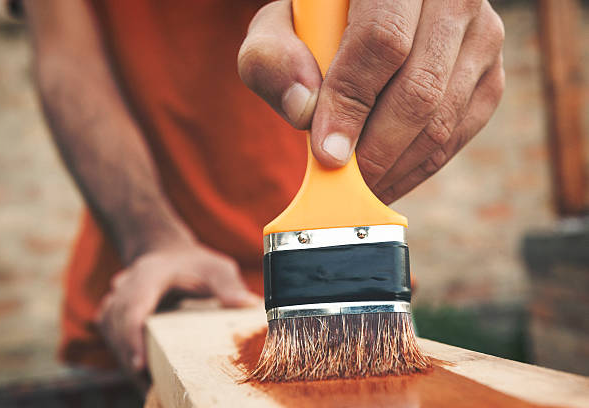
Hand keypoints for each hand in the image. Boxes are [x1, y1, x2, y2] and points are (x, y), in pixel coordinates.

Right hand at [96, 242, 259, 372]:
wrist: (170, 256)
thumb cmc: (195, 265)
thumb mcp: (216, 268)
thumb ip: (229, 284)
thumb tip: (249, 304)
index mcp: (149, 274)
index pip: (133, 306)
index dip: (132, 336)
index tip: (141, 365)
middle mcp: (126, 286)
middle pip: (117, 326)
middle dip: (131, 358)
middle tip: (151, 388)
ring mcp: (116, 300)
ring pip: (111, 335)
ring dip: (127, 362)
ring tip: (151, 388)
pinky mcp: (113, 315)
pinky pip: (112, 339)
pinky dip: (125, 358)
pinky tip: (145, 377)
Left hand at [238, 0, 504, 202]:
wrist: (369, 16)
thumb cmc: (320, 24)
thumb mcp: (281, 28)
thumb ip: (274, 60)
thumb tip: (304, 110)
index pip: (382, 41)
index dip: (352, 104)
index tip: (328, 153)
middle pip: (420, 88)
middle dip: (376, 150)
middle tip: (342, 183)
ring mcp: (482, 36)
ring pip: (443, 118)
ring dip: (396, 166)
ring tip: (358, 188)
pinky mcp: (490, 75)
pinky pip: (457, 134)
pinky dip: (419, 168)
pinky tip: (386, 180)